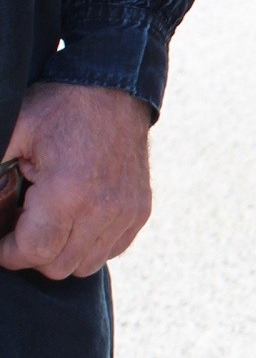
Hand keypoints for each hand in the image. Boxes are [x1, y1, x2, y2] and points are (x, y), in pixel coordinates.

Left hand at [0, 83, 152, 279]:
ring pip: (85, 265)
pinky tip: (75, 218)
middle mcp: (103, 209)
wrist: (114, 91)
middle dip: (33, 255)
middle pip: (59, 266)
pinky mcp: (139, 212)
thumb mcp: (15, 130)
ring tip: (49, 222)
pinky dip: (89, 245)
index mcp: (68, 191)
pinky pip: (110, 251)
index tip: (0, 243)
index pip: (35, 252)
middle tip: (21, 227)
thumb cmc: (59, 108)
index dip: (10, 254)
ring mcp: (126, 213)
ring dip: (62, 252)